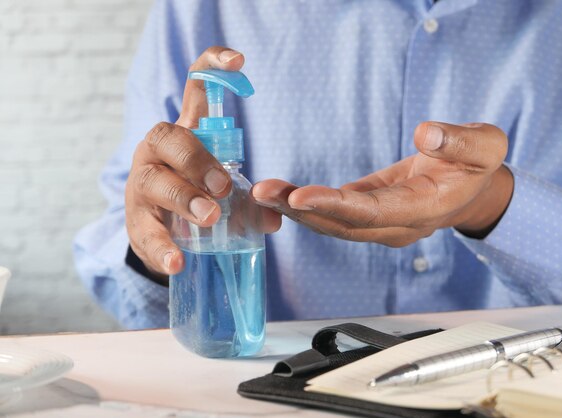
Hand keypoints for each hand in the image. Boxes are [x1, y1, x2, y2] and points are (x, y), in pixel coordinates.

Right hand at [125, 47, 280, 281]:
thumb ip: (251, 201)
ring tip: (209, 217)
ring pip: (154, 181)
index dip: (212, 67)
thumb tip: (275, 218)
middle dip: (197, 159)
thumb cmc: (197, 199)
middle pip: (168, 137)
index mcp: (185, 134)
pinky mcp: (136, 222)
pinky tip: (177, 261)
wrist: (160, 233)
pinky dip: (162, 247)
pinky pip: (146, 231)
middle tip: (223, 186)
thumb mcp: (226, 193)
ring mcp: (142, 185)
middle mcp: (157, 152)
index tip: (239, 61)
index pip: (194, 90)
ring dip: (184, 197)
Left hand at [252, 122, 512, 246]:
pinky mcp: (368, 211)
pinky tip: (278, 194)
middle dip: (303, 210)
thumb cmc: (478, 165)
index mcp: (425, 210)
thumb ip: (460, 142)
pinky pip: (334, 212)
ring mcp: (381, 223)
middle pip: (345, 224)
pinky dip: (305, 205)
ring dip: (296, 210)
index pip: (375, 213)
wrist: (472, 187)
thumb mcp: (485, 145)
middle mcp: (398, 225)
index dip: (338, 207)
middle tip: (263, 193)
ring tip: (261, 193)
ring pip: (334, 223)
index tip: (302, 196)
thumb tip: (427, 135)